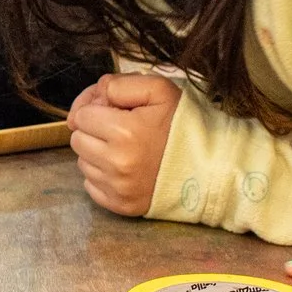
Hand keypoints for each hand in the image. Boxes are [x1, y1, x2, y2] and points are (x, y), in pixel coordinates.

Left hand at [67, 72, 180, 216]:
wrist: (214, 168)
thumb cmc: (186, 126)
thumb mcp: (160, 90)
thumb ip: (120, 84)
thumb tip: (94, 96)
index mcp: (123, 132)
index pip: (81, 116)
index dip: (98, 109)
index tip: (118, 112)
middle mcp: (117, 163)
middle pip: (78, 140)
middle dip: (95, 131)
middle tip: (122, 130)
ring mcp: (118, 188)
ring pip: (83, 163)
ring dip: (97, 154)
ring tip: (127, 149)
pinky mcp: (121, 206)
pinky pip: (90, 187)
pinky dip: (102, 177)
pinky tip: (126, 169)